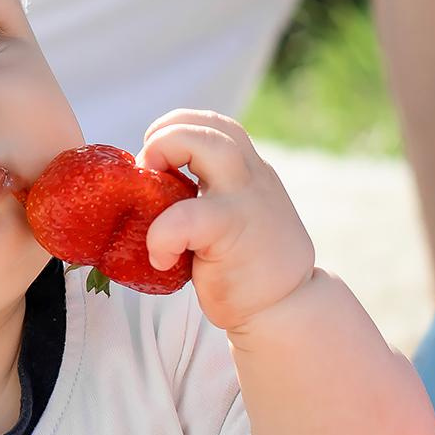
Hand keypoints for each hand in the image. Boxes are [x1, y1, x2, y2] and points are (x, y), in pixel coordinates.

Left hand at [139, 110, 315, 335]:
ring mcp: (246, 200)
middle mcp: (252, 177)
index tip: (156, 164)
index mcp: (249, 171)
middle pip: (212, 124)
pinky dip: (162, 233)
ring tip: (149, 191)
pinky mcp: (233, 232)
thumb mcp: (234, 218)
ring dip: (165, 152)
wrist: (287, 309)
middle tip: (146, 172)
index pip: (214, 125)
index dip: (176, 130)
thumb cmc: (248, 269)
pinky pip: (188, 216)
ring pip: (211, 145)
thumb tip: (152, 191)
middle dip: (166, 133)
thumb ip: (208, 197)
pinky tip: (160, 258)